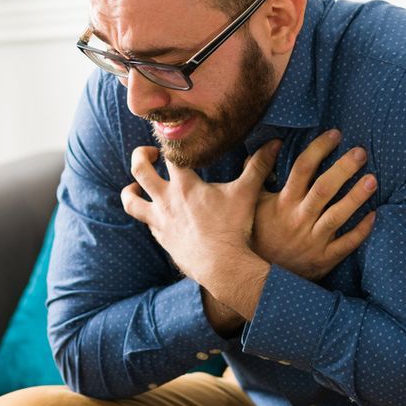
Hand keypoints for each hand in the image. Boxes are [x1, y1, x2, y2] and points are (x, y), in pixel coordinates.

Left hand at [122, 146, 270, 318]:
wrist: (222, 267)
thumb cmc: (233, 229)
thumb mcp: (246, 193)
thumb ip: (258, 166)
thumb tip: (276, 142)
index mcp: (184, 184)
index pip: (170, 153)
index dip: (172, 142)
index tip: (176, 139)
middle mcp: (166, 200)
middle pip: (139, 170)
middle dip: (140, 156)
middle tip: (150, 154)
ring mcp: (160, 221)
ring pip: (131, 201)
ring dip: (129, 190)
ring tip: (134, 186)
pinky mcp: (161, 238)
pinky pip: (146, 223)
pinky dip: (149, 216)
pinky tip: (159, 215)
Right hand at [252, 130, 376, 281]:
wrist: (255, 278)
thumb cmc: (256, 234)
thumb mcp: (250, 203)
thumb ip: (257, 173)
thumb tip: (267, 144)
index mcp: (282, 202)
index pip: (302, 168)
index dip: (319, 149)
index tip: (336, 134)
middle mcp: (298, 219)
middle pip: (324, 189)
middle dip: (344, 169)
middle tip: (361, 152)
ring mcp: (312, 241)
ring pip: (337, 216)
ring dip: (356, 197)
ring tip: (373, 179)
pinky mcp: (322, 260)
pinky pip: (345, 245)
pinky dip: (361, 230)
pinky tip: (374, 215)